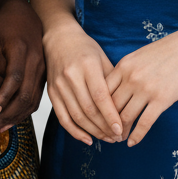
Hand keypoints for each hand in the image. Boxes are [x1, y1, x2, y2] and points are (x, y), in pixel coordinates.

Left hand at [0, 0, 45, 134]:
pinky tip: (9, 120)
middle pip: (25, 94)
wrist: (25, 13)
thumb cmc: (4, 24)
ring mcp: (42, 68)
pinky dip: (23, 112)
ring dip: (16, 117)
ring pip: (32, 100)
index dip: (3, 98)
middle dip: (8, 115)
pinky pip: (36, 98)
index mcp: (21, 49)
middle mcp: (36, 60)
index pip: (14, 78)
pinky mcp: (43, 75)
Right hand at [44, 22, 123, 145]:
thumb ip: (112, 81)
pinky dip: (75, 132)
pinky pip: (63, 118)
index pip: (100, 96)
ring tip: (107, 139)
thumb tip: (126, 106)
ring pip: (76, 116)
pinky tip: (88, 139)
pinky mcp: (51, 93)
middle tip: (117, 138)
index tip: (121, 130)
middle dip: (104, 127)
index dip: (110, 116)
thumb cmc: (86, 48)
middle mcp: (71, 76)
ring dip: (93, 132)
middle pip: (89, 110)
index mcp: (88, 65)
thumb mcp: (103, 58)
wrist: (59, 39)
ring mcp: (59, 86)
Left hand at [107, 19, 177, 146]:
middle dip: (107, 123)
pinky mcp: (162, 99)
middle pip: (111, 107)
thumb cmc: (168, 50)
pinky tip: (132, 142)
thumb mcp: (140, 56)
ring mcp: (146, 89)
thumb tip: (115, 90)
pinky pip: (144, 123)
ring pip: (126, 117)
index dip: (98, 108)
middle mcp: (131, 78)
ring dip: (120, 132)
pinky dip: (136, 136)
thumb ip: (126, 71)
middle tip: (106, 133)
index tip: (98, 119)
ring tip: (119, 139)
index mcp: (123, 65)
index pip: (102, 92)